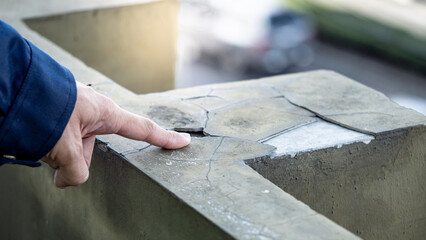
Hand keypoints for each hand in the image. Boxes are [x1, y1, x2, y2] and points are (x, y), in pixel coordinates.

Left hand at [42, 82, 190, 187]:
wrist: (13, 87)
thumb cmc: (43, 109)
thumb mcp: (63, 148)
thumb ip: (75, 171)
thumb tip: (69, 180)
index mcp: (106, 113)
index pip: (143, 129)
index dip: (165, 139)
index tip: (184, 142)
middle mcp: (95, 110)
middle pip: (94, 147)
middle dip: (74, 159)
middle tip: (56, 160)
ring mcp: (78, 110)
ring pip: (74, 145)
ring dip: (58, 153)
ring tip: (39, 145)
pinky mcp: (63, 111)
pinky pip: (62, 136)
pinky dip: (49, 145)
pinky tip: (35, 139)